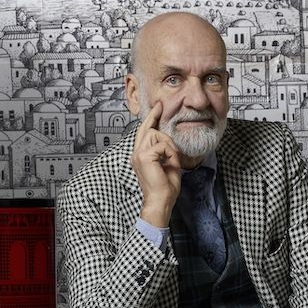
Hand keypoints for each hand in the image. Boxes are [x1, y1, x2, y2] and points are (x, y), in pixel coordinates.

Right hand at [131, 103, 181, 225]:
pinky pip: (163, 145)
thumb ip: (165, 151)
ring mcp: (138, 154)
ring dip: (169, 146)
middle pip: (149, 129)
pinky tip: (170, 164)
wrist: (161, 201)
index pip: (143, 131)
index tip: (157, 106)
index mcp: (140, 155)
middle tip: (166, 130)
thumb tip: (169, 140)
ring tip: (171, 161)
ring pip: (156, 134)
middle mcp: (136, 153)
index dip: (150, 117)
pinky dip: (171, 154)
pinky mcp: (144, 156)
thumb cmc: (165, 187)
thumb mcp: (167, 164)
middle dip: (161, 131)